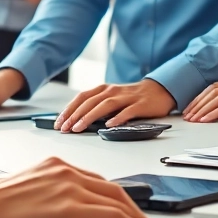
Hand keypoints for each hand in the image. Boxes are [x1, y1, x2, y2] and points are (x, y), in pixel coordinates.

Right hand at [0, 157, 171, 217]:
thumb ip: (60, 206)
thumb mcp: (32, 202)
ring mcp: (69, 186)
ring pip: (120, 202)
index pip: (98, 183)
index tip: (134, 213)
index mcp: (56, 166)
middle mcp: (66, 170)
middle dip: (138, 210)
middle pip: (115, 190)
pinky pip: (114, 217)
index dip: (121, 200)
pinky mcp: (70, 207)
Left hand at [55, 79, 175, 132]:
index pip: (81, 98)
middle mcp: (112, 91)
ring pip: (104, 105)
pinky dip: (118, 118)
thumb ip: (97, 107)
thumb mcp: (112, 100)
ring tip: (78, 128)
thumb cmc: (132, 98)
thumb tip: (78, 122)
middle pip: (90, 102)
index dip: (69, 109)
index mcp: (104, 90)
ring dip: (89, 117)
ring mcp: (126, 97)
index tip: (58, 123)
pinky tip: (109, 126)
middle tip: (64, 128)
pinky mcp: (140, 104)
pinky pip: (127, 111)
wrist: (158, 90)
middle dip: (74, 115)